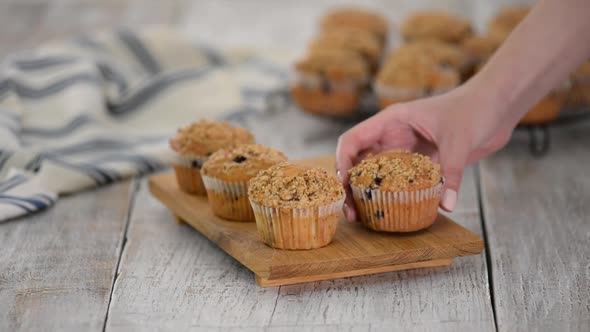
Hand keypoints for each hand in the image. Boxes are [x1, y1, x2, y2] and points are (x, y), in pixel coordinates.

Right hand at [336, 86, 512, 221]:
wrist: (497, 106)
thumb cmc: (474, 110)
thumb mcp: (459, 141)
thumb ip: (450, 172)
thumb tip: (446, 205)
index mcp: (392, 121)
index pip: (353, 140)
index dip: (342, 162)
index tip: (344, 186)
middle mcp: (393, 137)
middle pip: (359, 162)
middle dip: (350, 186)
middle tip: (351, 212)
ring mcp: (406, 150)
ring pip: (377, 174)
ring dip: (368, 194)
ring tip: (363, 217)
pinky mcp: (421, 163)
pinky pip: (400, 182)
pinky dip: (393, 195)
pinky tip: (393, 212)